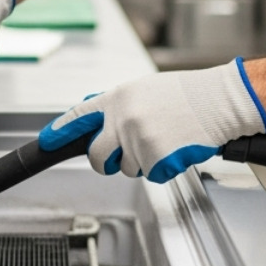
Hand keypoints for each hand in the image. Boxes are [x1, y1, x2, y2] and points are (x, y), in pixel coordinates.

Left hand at [38, 58, 265, 181]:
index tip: (46, 141)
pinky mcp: (155, 158)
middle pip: (97, 155)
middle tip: (121, 158)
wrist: (219, 101)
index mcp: (118, 99)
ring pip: (127, 168)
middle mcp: (123, 119)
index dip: (60, 131)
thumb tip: (97, 118)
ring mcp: (138, 140)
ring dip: (142, 162)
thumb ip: (118, 105)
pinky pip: (150, 175)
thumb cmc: (187, 95)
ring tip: (164, 140)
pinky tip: (174, 148)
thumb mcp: (144, 90)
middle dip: (105, 162)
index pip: (79, 117)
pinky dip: (162, 168)